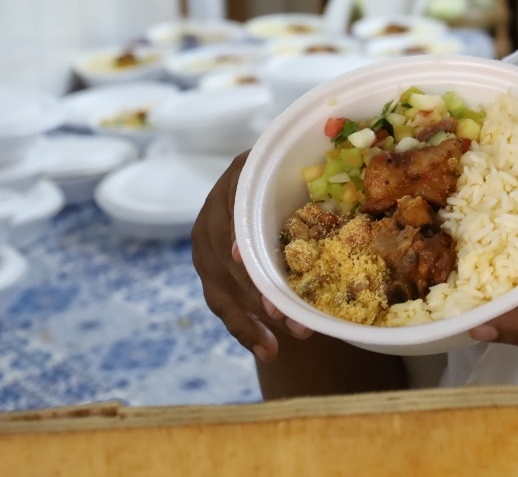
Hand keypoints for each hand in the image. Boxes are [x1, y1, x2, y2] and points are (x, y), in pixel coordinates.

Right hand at [191, 151, 312, 362]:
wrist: (266, 173)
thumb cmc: (291, 171)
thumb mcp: (293, 167)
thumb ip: (300, 176)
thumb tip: (312, 207)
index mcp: (236, 182)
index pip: (235, 220)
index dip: (244, 248)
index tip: (256, 270)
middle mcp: (213, 212)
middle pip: (228, 262)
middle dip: (260, 296)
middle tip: (294, 321)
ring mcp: (205, 242)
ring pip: (222, 289)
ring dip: (253, 320)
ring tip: (282, 343)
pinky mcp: (208, 267)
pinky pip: (220, 302)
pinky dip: (243, 328)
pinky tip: (266, 349)